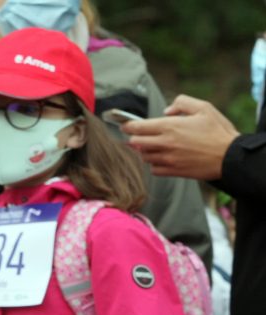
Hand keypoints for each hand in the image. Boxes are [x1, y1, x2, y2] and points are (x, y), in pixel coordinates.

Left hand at [122, 94, 240, 180]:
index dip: (128, 125)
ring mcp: (168, 159)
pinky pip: (154, 169)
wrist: (230, 157)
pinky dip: (154, 164)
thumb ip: (182, 103)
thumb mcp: (204, 108)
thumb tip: (167, 110)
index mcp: (170, 127)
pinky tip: (162, 158)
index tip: (125, 124)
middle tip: (138, 135)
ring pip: (144, 157)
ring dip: (145, 151)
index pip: (137, 127)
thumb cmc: (218, 131)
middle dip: (134, 138)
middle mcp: (165, 144)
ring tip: (154, 146)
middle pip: (135, 143)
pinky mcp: (173, 171)